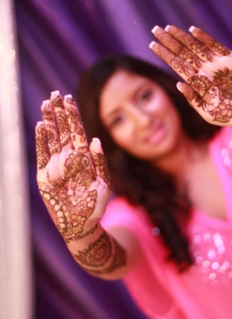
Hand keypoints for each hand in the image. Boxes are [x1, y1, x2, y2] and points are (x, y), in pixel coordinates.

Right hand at [35, 91, 111, 242]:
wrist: (81, 225)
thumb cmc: (96, 206)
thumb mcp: (104, 184)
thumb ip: (100, 163)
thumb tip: (95, 141)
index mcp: (84, 158)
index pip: (77, 131)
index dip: (72, 115)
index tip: (68, 98)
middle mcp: (69, 158)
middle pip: (63, 130)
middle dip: (60, 112)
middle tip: (56, 93)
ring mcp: (56, 166)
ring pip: (52, 138)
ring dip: (49, 121)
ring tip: (46, 103)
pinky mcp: (45, 177)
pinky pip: (42, 155)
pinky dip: (41, 141)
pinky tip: (40, 126)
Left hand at [150, 25, 231, 140]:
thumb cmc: (230, 115)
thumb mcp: (208, 112)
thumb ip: (194, 99)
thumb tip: (180, 84)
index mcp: (197, 84)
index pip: (177, 65)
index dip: (166, 55)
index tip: (152, 44)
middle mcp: (204, 71)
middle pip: (183, 53)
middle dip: (170, 42)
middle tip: (155, 29)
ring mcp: (216, 64)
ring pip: (196, 47)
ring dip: (183, 37)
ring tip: (169, 28)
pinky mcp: (230, 59)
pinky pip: (215, 46)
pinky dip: (205, 38)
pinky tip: (193, 31)